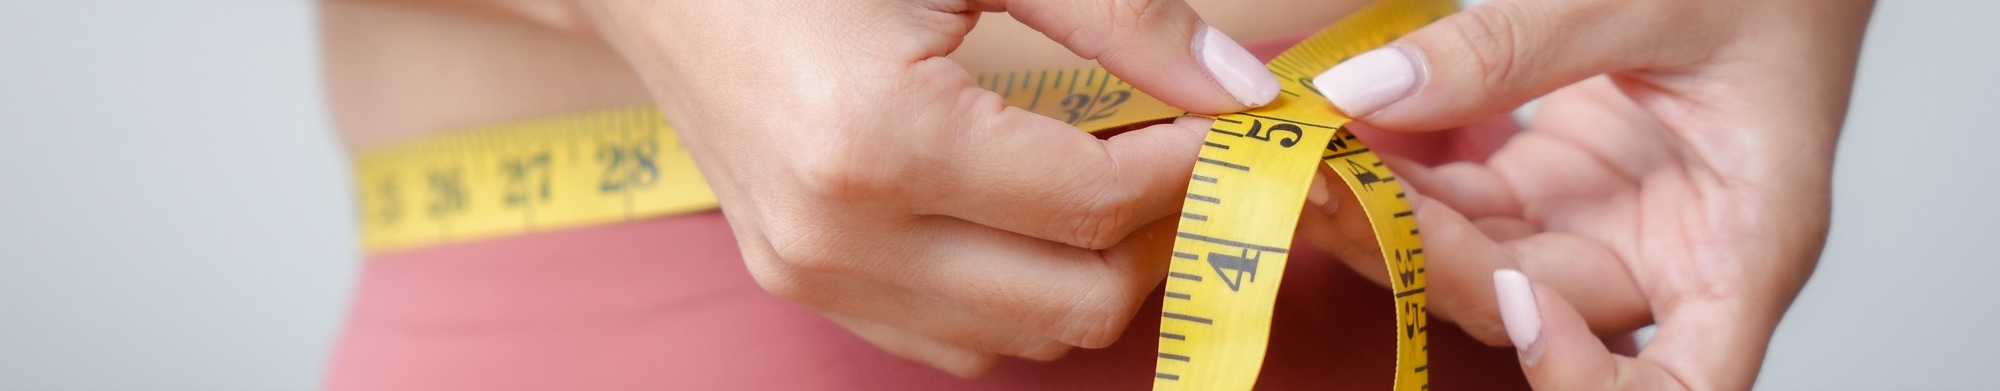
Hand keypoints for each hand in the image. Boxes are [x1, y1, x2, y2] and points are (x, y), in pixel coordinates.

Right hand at [563, 0, 1277, 376]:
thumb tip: (1239, 89)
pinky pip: (954, 339)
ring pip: (1023, 337)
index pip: (1097, 202)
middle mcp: (840, 234)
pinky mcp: (801, 285)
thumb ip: (1121, 19)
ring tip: (1113, 179)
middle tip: (1184, 154)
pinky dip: (1021, 296)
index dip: (1194, 165)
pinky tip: (1035, 218)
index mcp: (882, 141)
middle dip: (1159, 232)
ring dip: (1096, 271)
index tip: (1239, 124)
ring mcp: (813, 274)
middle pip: (1077, 299)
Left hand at [1298, 0, 1872, 388]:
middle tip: (1331, 189)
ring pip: (1479, 265)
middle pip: (1536, 311)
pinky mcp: (1552, 183)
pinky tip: (1345, 142)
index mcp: (1744, 243)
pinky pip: (1461, 209)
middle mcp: (1669, 255)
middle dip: (1427, 261)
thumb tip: (1378, 90)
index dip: (1588, 378)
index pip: (1683, 384)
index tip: (1521, 307)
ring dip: (1393, 225)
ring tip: (1316, 163)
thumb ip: (1520, 46)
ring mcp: (1602, 222)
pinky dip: (1402, 183)